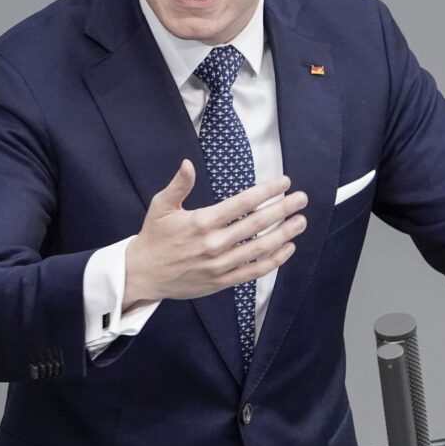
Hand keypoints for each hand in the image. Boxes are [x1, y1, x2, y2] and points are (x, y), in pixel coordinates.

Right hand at [123, 160, 307, 306]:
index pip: (243, 203)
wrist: (143, 274)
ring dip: (285, 234)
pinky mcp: (222, 281)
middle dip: (283, 209)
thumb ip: (178, 185)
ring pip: (260, 248)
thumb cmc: (154, 237)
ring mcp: (220, 264)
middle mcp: (214, 243)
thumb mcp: (161, 206)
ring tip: (301, 221)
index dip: (267, 191)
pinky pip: (254, 271)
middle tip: (302, 199)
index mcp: (202, 222)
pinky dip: (274, 261)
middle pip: (257, 223)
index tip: (285, 182)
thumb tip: (187, 164)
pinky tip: (288, 248)